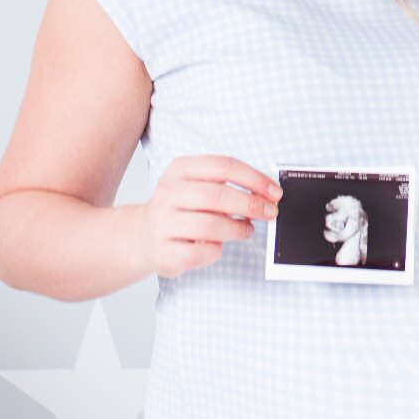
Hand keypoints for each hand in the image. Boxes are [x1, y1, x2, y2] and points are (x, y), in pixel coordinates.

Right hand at [137, 155, 282, 278]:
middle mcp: (168, 193)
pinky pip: (200, 252)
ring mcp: (163, 223)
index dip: (254, 179)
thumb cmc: (182, 209)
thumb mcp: (198, 186)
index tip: (275, 192)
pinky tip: (218, 246)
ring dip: (237, 229)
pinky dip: (216, 251)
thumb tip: (266, 194)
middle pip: (216, 195)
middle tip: (270, 213)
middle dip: (250, 204)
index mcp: (180, 170)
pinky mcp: (164, 251)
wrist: (143, 236)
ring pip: (209, 225)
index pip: (223, 166)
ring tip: (247, 230)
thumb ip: (228, 186)